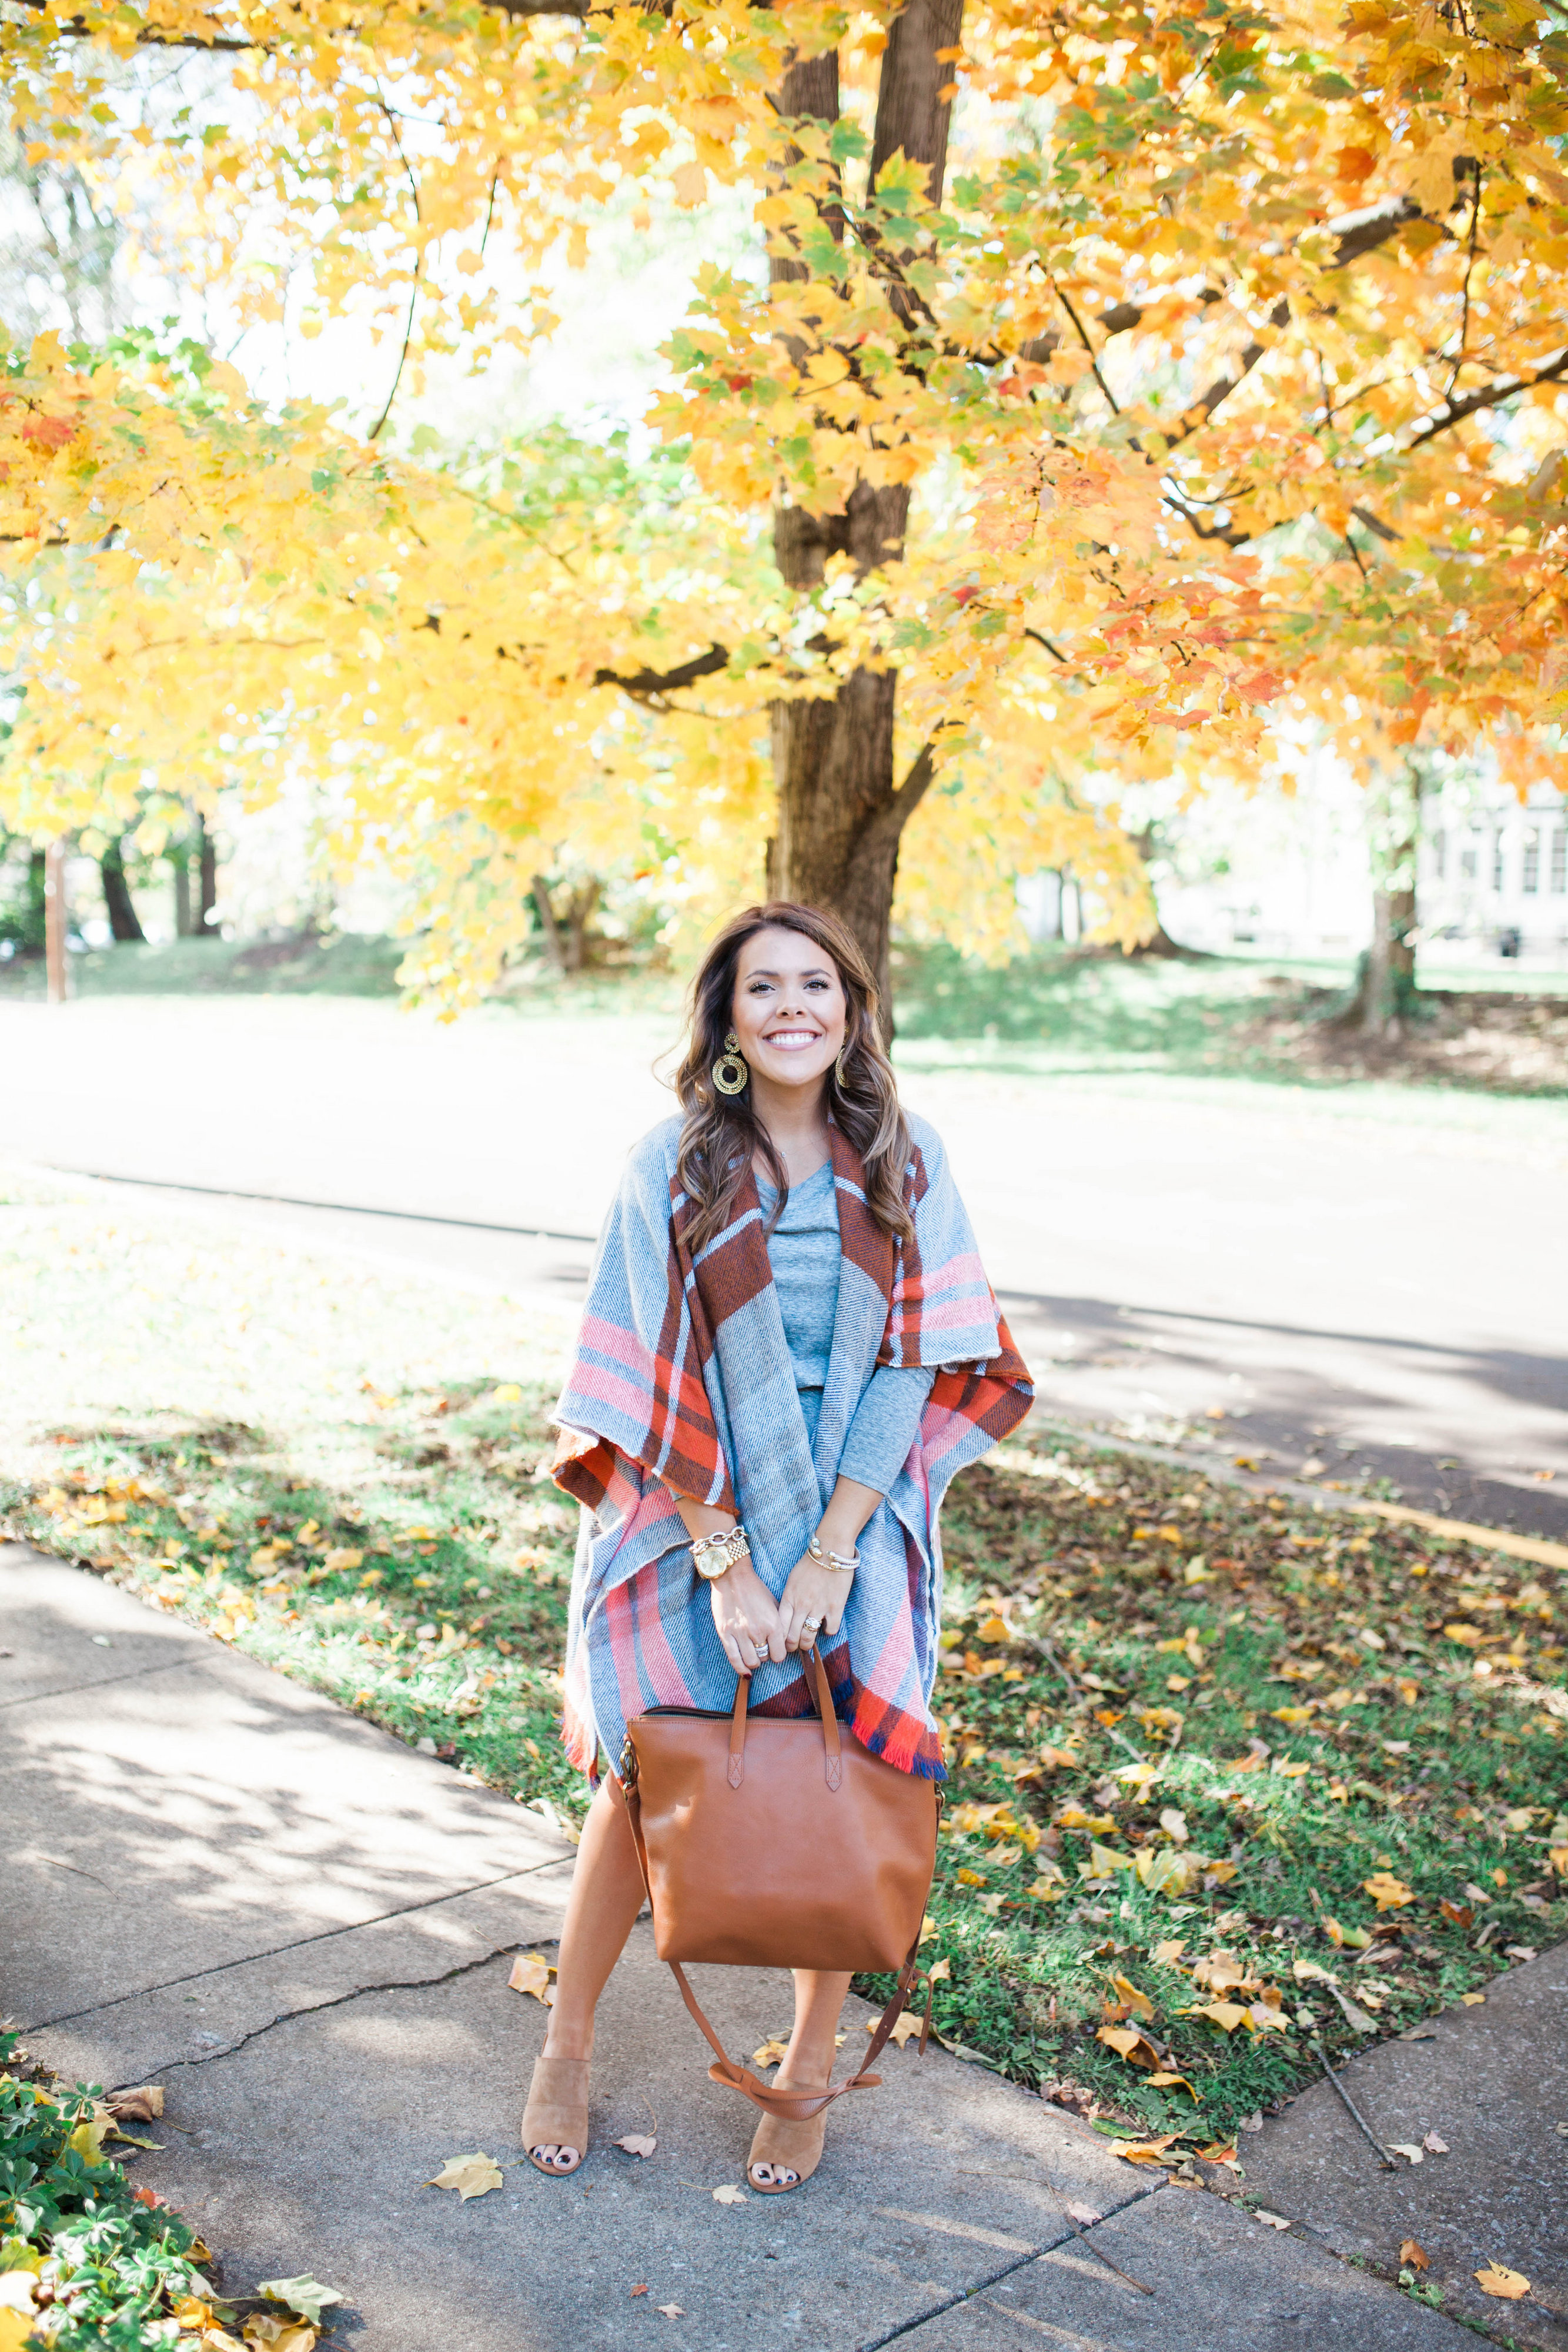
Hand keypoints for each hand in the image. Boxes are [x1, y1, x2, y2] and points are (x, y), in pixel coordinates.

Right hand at [707, 1558, 784, 1675]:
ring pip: (751, 1662)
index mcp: (773, 1624)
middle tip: (763, 1649)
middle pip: (765, 1658)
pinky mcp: (725, 1633)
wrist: (733, 1576)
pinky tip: (745, 1671)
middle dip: (765, 1656)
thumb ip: (779, 1625)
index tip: (775, 1650)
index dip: (778, 1654)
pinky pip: (734, 1659)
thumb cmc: (755, 1589)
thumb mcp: (774, 1604)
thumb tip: (783, 1642)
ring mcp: (740, 1633)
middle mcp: (758, 1631)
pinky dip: (740, 1669)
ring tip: (753, 1655)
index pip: (780, 1655)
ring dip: (754, 1662)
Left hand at [778, 1552, 851, 1652]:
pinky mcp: (835, 1607)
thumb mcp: (792, 1580)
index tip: (783, 1642)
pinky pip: (830, 1630)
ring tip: (809, 1643)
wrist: (830, 1551)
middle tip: (796, 1647)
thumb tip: (788, 1616)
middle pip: (792, 1637)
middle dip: (792, 1647)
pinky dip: (829, 1631)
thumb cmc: (810, 1564)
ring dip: (807, 1644)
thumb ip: (789, 1599)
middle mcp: (801, 1605)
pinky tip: (827, 1626)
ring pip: (808, 1638)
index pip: (779, 1628)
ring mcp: (818, 1607)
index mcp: (789, 1598)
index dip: (779, 1640)